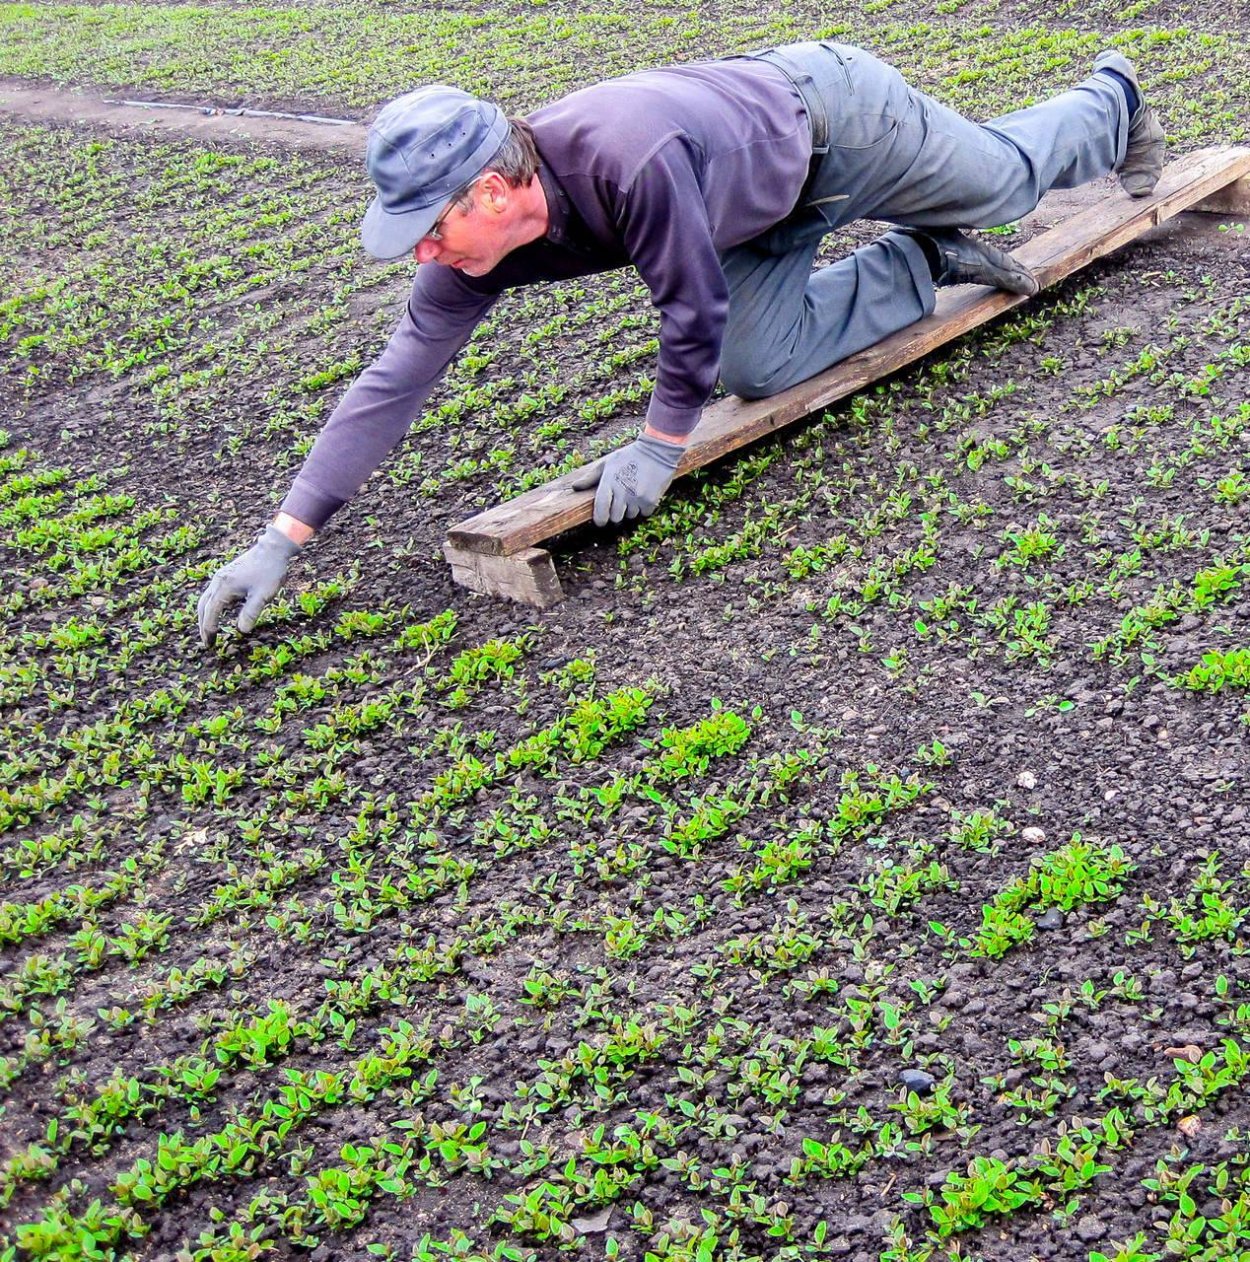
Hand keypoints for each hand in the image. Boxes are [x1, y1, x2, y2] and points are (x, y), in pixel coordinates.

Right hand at [197, 525, 302, 646]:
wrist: (273, 548)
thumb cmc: (270, 571)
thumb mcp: (263, 595)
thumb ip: (251, 613)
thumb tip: (242, 631)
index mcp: (224, 587)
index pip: (211, 613)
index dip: (209, 630)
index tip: (211, 644)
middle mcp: (218, 581)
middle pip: (203, 607)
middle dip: (203, 625)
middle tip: (207, 642)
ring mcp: (220, 577)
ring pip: (206, 599)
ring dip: (205, 616)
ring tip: (209, 630)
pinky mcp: (226, 574)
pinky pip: (213, 593)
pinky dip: (211, 606)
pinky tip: (218, 613)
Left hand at [571, 433, 684, 527]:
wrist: (657, 450)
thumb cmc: (629, 456)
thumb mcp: (607, 463)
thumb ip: (591, 477)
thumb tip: (575, 487)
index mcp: (609, 482)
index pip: (601, 510)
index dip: (600, 519)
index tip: (601, 520)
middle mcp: (622, 492)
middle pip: (615, 517)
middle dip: (616, 512)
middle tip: (621, 501)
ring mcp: (637, 498)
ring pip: (630, 515)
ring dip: (631, 509)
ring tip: (634, 492)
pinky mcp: (651, 501)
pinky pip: (644, 513)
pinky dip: (644, 508)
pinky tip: (645, 493)